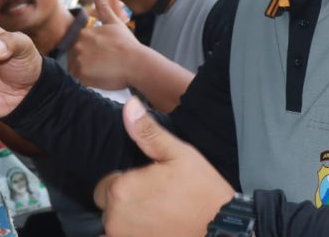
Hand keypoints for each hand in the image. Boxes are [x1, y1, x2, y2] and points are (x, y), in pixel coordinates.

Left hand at [69, 0, 141, 89]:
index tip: (102, 55)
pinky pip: (79, 79)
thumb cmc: (127, 44)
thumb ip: (103, 6)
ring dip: (86, 71)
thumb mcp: (114, 22)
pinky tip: (101, 76)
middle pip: (75, 57)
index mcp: (83, 33)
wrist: (136, 63)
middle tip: (104, 64)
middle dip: (86, 61)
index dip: (89, 51)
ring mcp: (78, 60)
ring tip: (104, 70)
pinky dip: (87, 80)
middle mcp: (78, 45)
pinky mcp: (81, 75)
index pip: (78, 45)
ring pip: (76, 68)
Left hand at [94, 99, 233, 235]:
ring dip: (130, 219)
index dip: (127, 181)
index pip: (107, 184)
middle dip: (127, 201)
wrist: (222, 229)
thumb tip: (129, 105)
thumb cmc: (202, 190)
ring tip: (159, 215)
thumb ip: (147, 132)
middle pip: (109, 206)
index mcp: (121, 190)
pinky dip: (136, 232)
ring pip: (115, 225)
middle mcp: (115, 218)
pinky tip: (157, 228)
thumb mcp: (178, 154)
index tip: (150, 183)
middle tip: (158, 199)